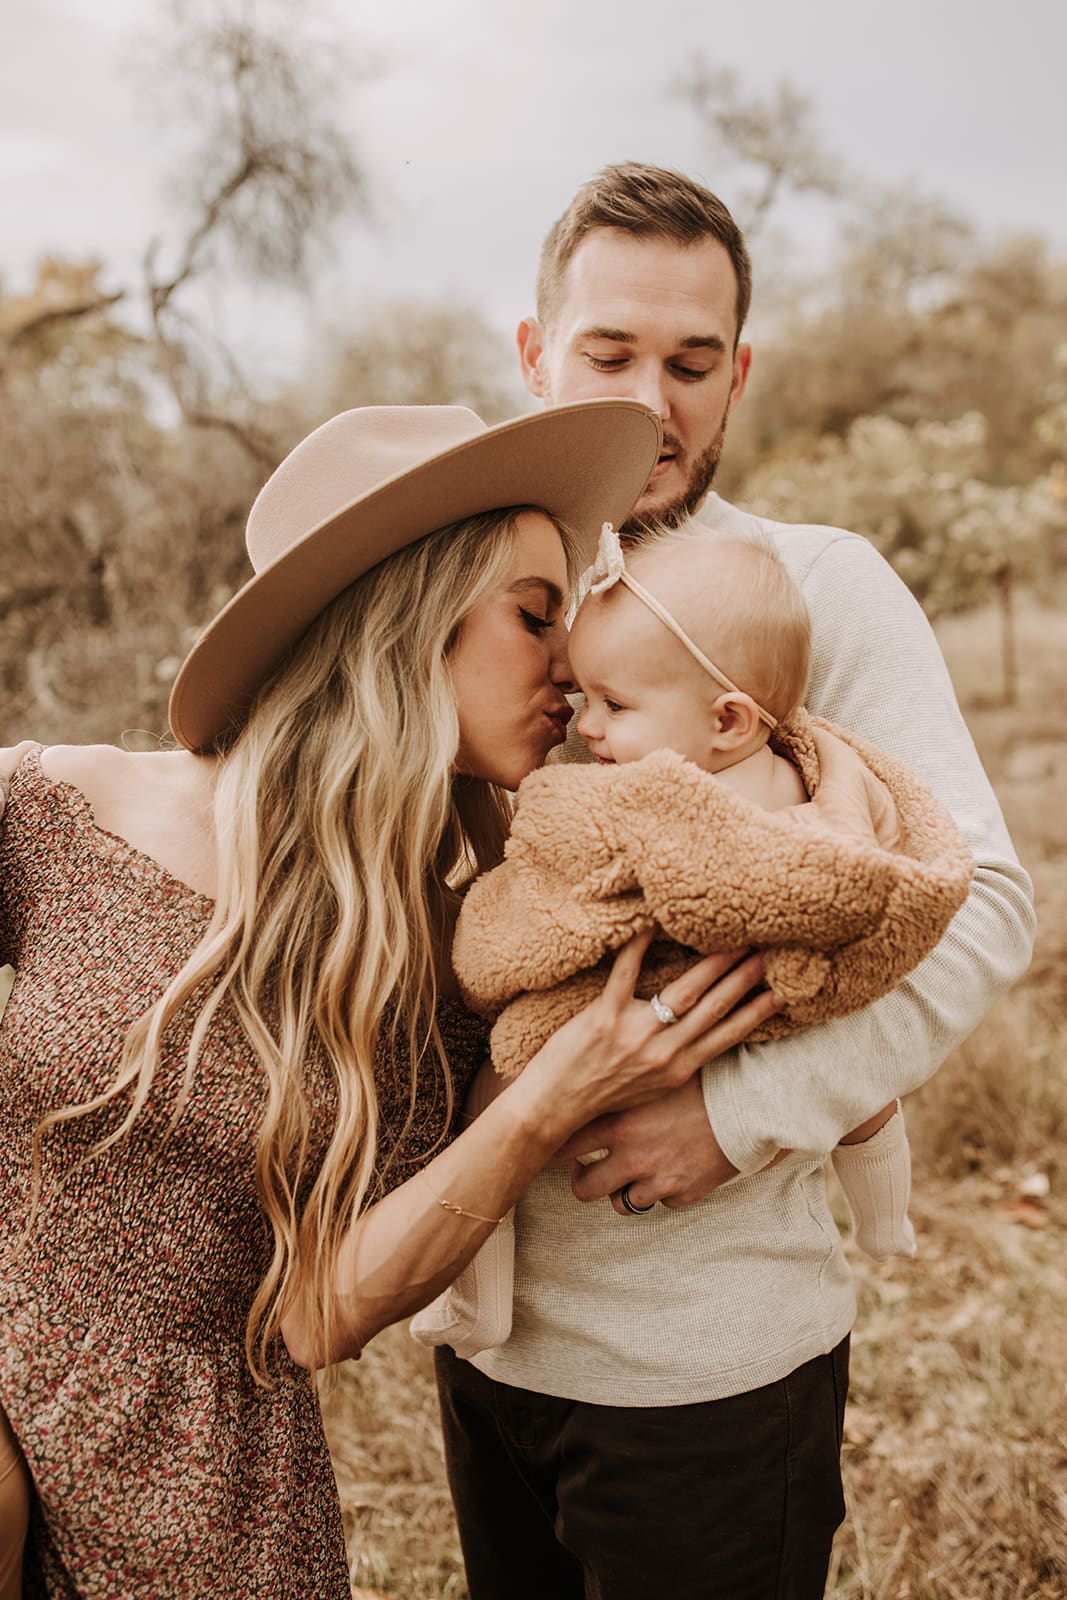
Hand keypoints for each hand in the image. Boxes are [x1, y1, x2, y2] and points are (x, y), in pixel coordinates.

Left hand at [519, 932, 779, 1149]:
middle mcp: (663, 1053)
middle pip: (714, 1007)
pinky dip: (637, 947)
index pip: (727, 1035)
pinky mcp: (604, 1019)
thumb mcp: (650, 1088)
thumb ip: (674, 1061)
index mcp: (678, 1069)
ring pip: (684, 990)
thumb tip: (695, 1035)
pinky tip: (648, 924)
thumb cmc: (601, 1097)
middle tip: (766, 951)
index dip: (756, 1011)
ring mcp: (636, 1034)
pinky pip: (625, 974)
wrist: (554, 1109)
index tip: (780, 991)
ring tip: (731, 939)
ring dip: (712, 962)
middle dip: (744, 977)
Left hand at [561, 1077, 738, 1211]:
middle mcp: (633, 1157)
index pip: (565, 1145)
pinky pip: (660, 1203)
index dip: (551, 1149)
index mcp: (619, 1124)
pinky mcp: (683, 1194)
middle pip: (585, 1188)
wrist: (748, 1102)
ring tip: (626, 1173)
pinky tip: (667, 1169)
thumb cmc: (698, 1078)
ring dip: (621, 1190)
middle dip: (582, 1180)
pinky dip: (660, 1191)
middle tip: (585, 1168)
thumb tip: (587, 1076)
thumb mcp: (651, 1075)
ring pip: (621, 1204)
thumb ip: (619, 1084)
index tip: (549, 1145)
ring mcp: (657, 1181)